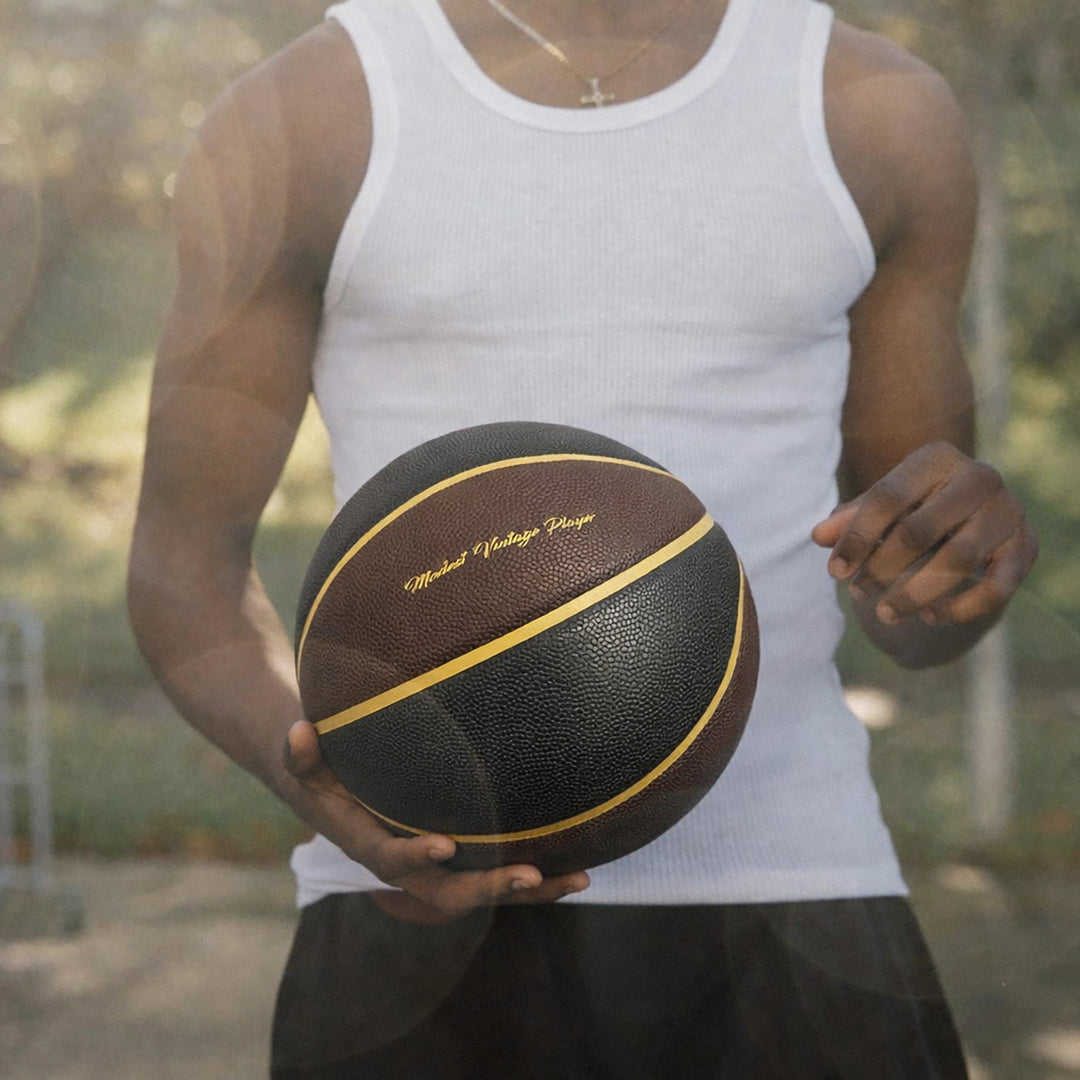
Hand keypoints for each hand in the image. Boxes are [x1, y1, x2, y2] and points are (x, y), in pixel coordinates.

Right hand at [283, 720, 589, 921]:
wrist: (330, 787)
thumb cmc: (319, 767)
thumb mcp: (302, 757)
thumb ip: (299, 751)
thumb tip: (298, 732)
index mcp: (366, 842)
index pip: (389, 859)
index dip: (415, 856)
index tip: (444, 844)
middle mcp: (404, 863)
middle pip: (447, 890)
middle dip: (488, 885)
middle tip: (530, 874)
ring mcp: (436, 864)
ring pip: (484, 888)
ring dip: (530, 888)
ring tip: (578, 878)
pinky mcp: (460, 854)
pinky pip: (497, 870)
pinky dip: (536, 875)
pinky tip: (579, 866)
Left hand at [811, 441, 1037, 625]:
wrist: (973, 522)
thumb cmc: (913, 510)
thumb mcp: (879, 511)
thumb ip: (849, 521)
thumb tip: (819, 536)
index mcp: (936, 458)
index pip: (886, 498)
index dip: (856, 538)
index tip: (834, 572)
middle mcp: (979, 477)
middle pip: (919, 531)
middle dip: (881, 568)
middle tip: (858, 593)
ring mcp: (1008, 511)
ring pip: (957, 561)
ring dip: (914, 594)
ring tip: (885, 613)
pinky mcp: (1026, 547)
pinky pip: (995, 588)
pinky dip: (958, 608)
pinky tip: (928, 617)